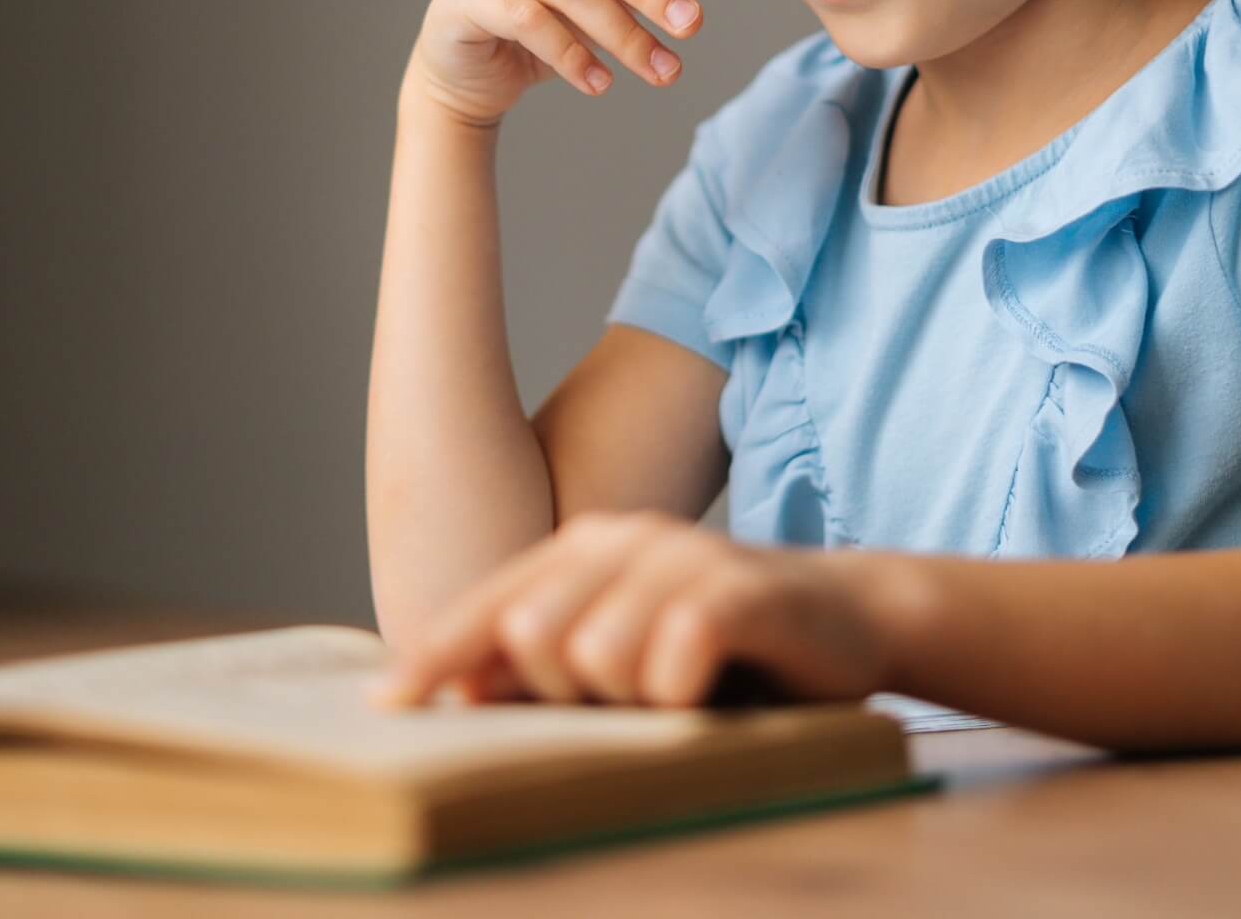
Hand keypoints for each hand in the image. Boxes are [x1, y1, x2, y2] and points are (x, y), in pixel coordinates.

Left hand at [369, 512, 893, 709]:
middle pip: (532, 632)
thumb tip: (457, 692)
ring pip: (596, 651)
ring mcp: (683, 556)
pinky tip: (704, 692)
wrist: (851, 617)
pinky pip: (674, 656)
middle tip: (629, 702)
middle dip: (564, 692)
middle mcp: (626, 538)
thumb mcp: (627, 656)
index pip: (489, 602)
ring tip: (675, 696)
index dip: (436, 654)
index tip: (389, 704)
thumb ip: (548, 666)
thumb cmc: (725, 650)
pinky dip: (679, 692)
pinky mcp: (740, 588)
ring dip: (631, 699)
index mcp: (584, 547)